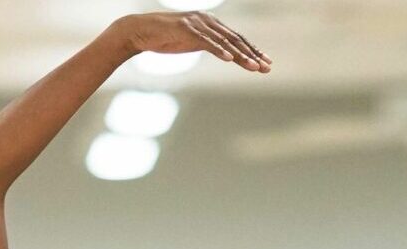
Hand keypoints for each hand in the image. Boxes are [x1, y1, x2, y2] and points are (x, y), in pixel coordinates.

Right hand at [109, 11, 270, 72]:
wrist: (140, 31)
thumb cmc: (164, 38)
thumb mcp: (191, 42)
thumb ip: (207, 44)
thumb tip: (222, 52)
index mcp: (210, 24)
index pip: (236, 39)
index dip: (252, 51)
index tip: (266, 63)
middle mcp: (207, 21)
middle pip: (235, 40)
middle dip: (253, 54)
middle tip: (267, 68)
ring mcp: (197, 25)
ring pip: (224, 41)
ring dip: (241, 55)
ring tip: (254, 67)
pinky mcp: (186, 30)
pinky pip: (206, 41)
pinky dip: (219, 50)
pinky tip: (230, 59)